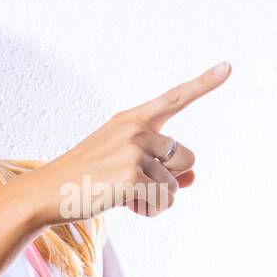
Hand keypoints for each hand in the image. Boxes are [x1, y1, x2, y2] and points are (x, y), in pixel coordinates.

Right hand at [21, 61, 229, 227]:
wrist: (48, 193)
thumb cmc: (86, 179)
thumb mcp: (124, 167)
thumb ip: (161, 169)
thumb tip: (193, 178)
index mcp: (132, 119)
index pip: (174, 98)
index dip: (203, 83)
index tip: (228, 67)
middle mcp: (136, 130)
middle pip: (186, 158)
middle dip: (169, 178)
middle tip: (132, 184)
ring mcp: (134, 151)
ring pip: (175, 185)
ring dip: (155, 198)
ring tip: (122, 194)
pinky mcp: (132, 177)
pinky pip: (164, 201)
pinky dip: (149, 210)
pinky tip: (124, 205)